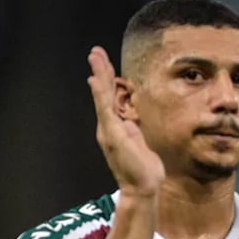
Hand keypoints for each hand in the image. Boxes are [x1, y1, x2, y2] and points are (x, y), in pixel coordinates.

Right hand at [87, 46, 164, 196]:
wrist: (142, 187)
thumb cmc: (143, 168)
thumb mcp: (139, 143)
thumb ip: (132, 130)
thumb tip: (130, 122)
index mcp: (115, 126)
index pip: (110, 97)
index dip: (107, 78)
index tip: (103, 62)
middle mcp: (108, 126)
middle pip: (104, 92)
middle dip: (100, 70)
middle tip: (95, 51)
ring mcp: (109, 129)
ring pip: (102, 96)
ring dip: (99, 75)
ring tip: (95, 57)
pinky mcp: (113, 134)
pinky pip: (105, 110)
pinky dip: (100, 94)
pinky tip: (95, 80)